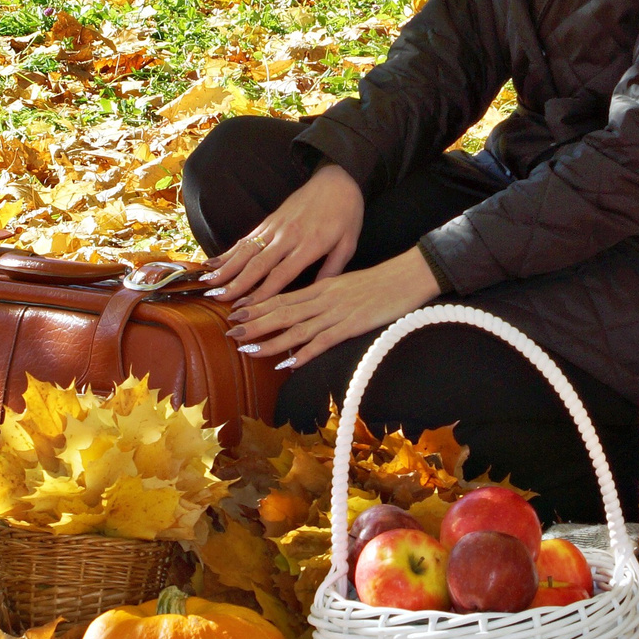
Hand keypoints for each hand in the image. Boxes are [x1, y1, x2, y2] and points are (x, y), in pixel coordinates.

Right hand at [204, 162, 363, 308]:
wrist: (338, 179)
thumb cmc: (346, 214)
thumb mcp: (348, 244)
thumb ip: (332, 269)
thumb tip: (317, 295)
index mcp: (310, 244)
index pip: (282, 273)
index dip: (263, 292)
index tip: (248, 308)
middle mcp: (288, 235)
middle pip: (258, 263)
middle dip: (237, 283)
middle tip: (219, 299)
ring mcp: (276, 227)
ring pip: (247, 250)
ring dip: (226, 267)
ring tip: (208, 283)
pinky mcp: (269, 220)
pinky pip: (246, 238)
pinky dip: (229, 252)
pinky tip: (213, 263)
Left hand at [227, 249, 439, 369]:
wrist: (408, 276)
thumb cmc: (380, 282)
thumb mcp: (347, 283)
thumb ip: (326, 294)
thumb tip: (307, 308)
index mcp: (322, 286)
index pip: (282, 296)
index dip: (257, 306)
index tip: (236, 313)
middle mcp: (324, 298)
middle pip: (282, 311)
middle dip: (254, 323)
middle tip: (230, 333)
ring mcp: (337, 312)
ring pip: (296, 328)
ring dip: (271, 340)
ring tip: (248, 349)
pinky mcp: (352, 325)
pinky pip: (323, 341)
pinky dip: (304, 352)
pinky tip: (288, 363)